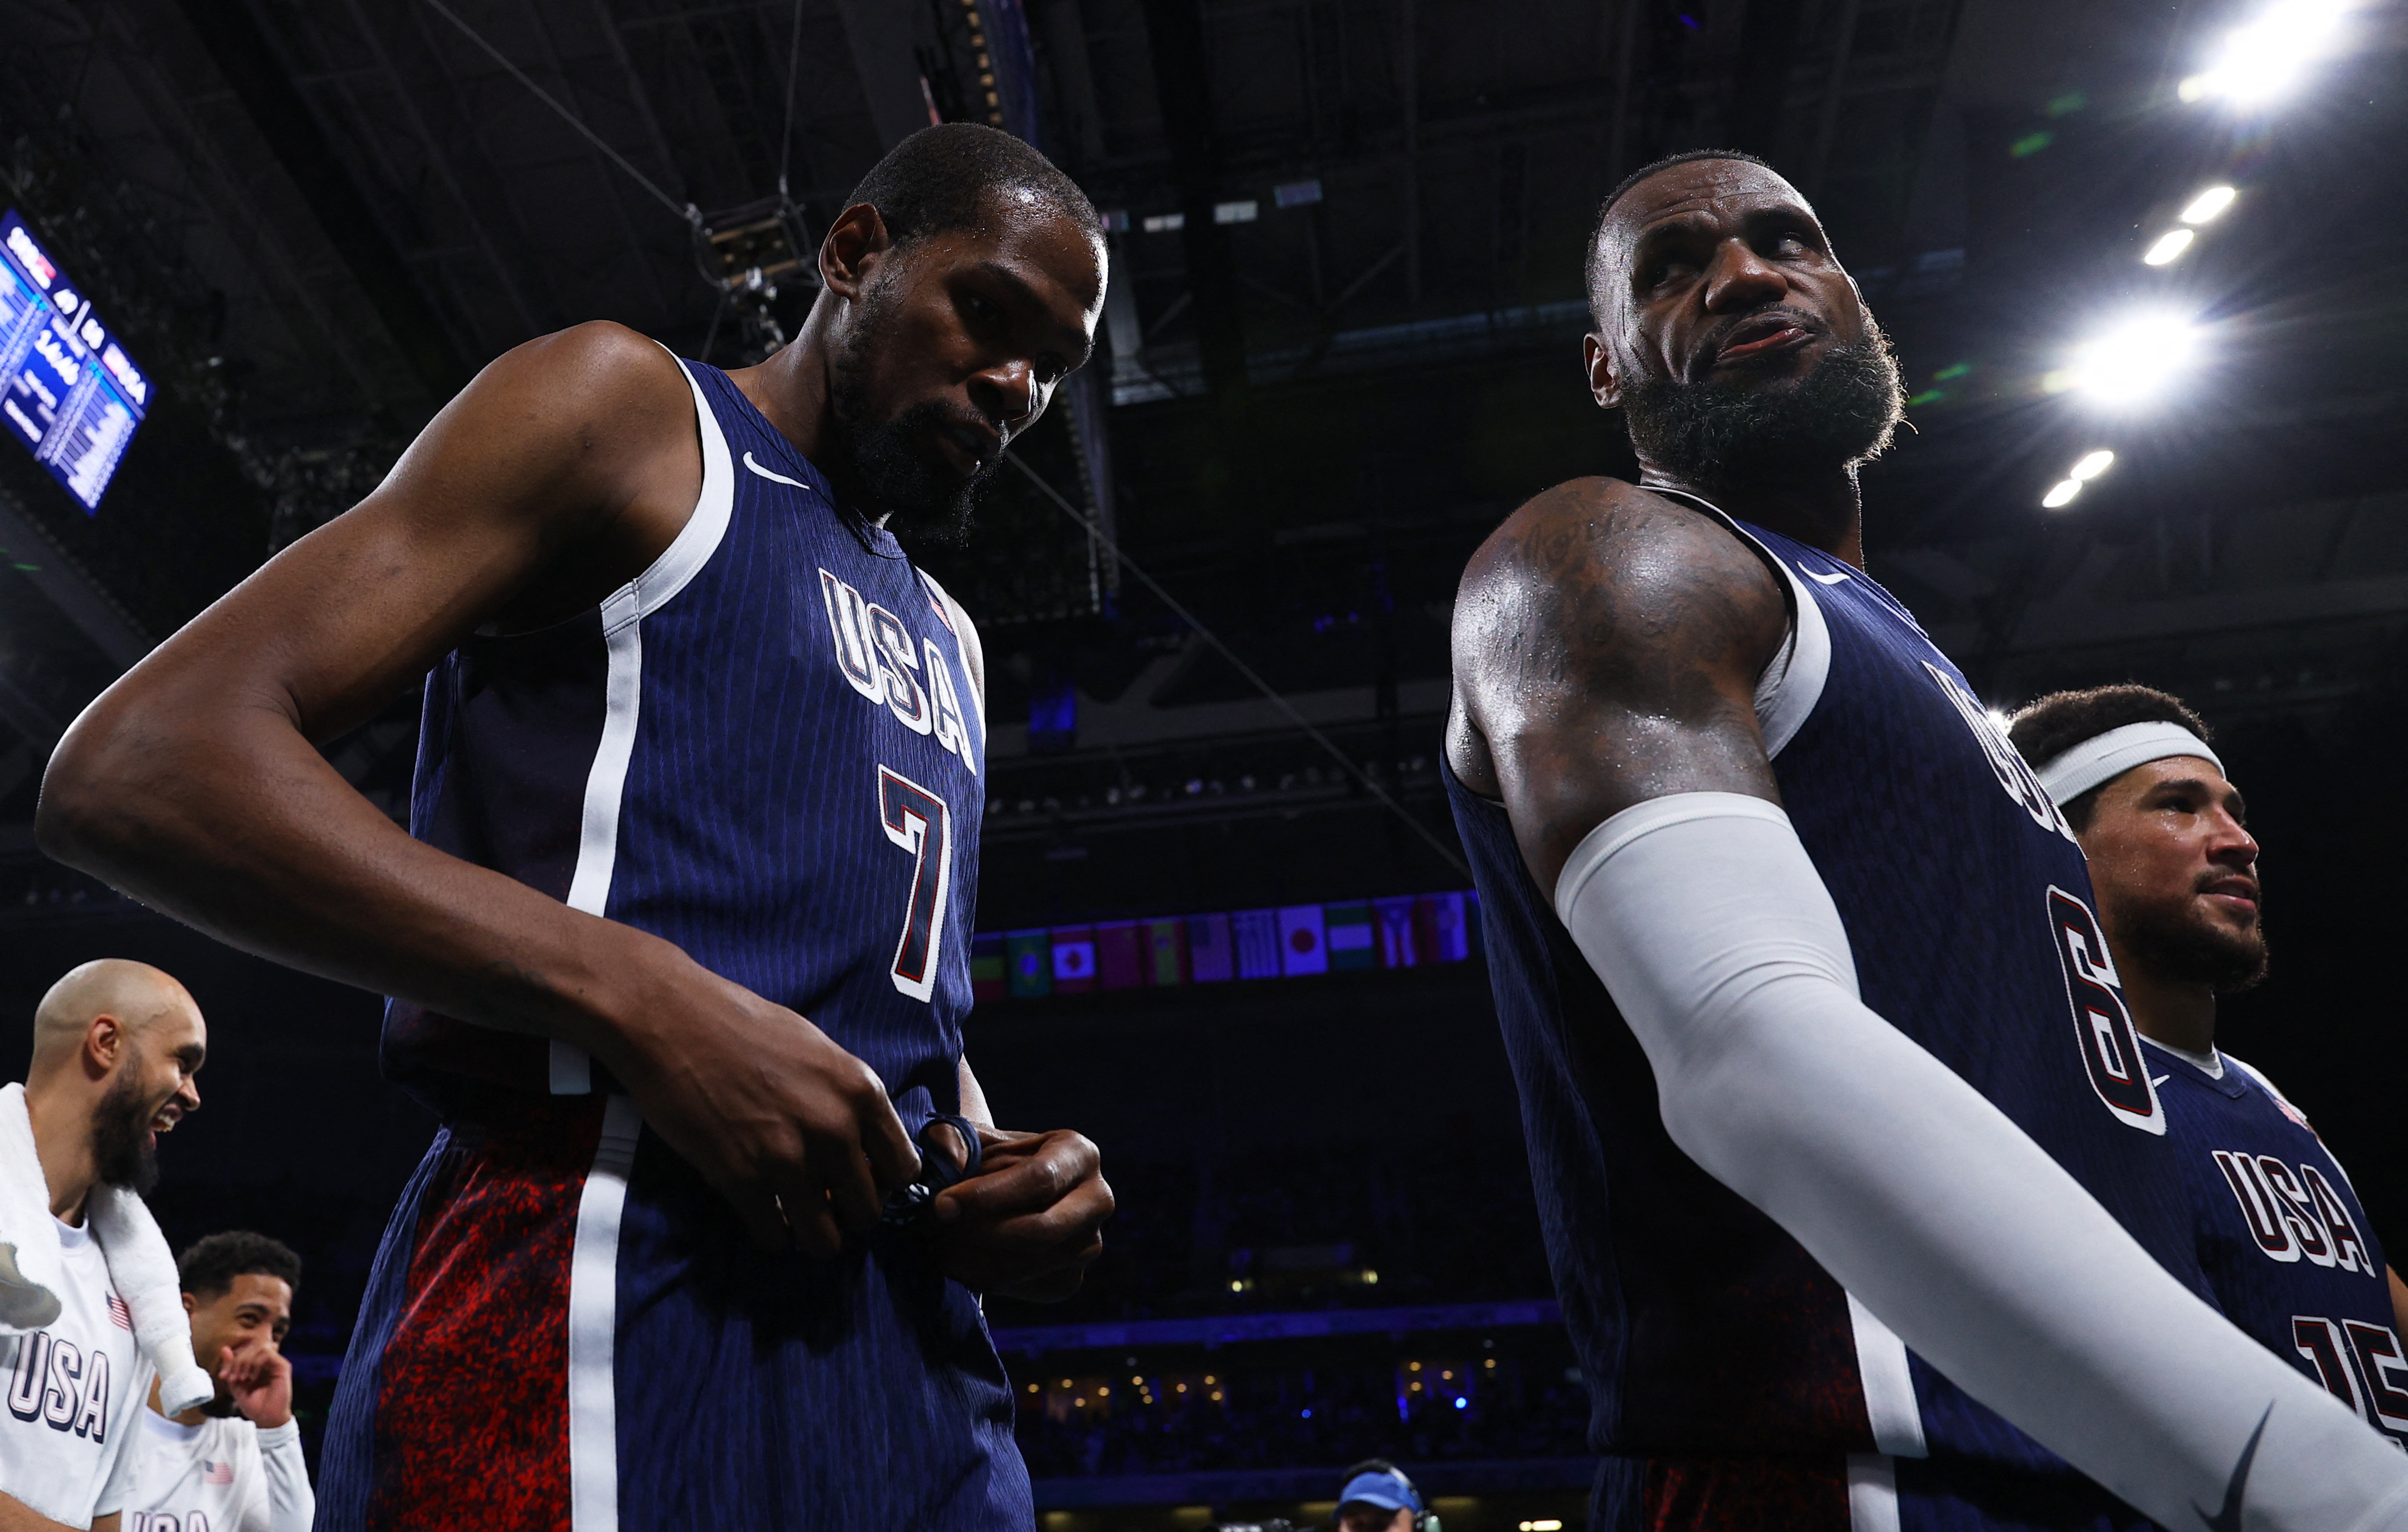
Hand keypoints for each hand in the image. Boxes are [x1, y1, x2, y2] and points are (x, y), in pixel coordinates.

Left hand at [220, 1342, 290, 1428]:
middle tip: (232, 1377)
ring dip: (246, 1361)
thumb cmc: (253, 1404)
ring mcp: (276, 1363)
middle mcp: (268, 1362)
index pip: (245, 1351)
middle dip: (237, 1360)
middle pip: (251, 1346)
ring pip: (260, 1347)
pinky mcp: (283, 1366)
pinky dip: (256, 1363)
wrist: (266, 1418)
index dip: (231, 1360)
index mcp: (257, 1365)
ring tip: (242, 1378)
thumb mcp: (236, 1385)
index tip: (223, 1376)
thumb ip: (231, 1367)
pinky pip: (267, 1354)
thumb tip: (224, 1349)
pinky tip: (252, 1377)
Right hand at [600, 945, 919, 1255]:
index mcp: (861, 1091)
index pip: (904, 1169)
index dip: (884, 1182)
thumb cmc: (744, 1025)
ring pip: (825, 1240)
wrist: (673, 1019)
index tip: (862, 1180)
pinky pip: (774, 1238)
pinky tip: (763, 1216)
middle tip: (827, 1204)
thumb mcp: (820, 1051)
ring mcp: (789, 1159)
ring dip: (814, 1236)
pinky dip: (771, 1236)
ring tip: (798, 1221)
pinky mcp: (741, 1180)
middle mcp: (835, 1129)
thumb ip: (847, 1098)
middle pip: (868, 1211)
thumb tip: (862, 1143)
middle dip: (849, 1215)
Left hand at [930, 1125, 1112, 1300]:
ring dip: (973, 1260)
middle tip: (935, 1229)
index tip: (942, 1205)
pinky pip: (1025, 1288)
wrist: (1009, 1193)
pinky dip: (982, 1279)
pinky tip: (956, 1261)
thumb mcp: (976, 1138)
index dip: (987, 1195)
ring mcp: (1089, 1243)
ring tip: (936, 1245)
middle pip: (1042, 1230)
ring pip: (1029, 1265)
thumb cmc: (993, 1158)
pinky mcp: (1071, 1278)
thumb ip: (954, 1140)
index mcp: (1080, 1153)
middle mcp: (1098, 1199)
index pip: (1039, 1179)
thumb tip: (950, 1157)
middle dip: (980, 1233)